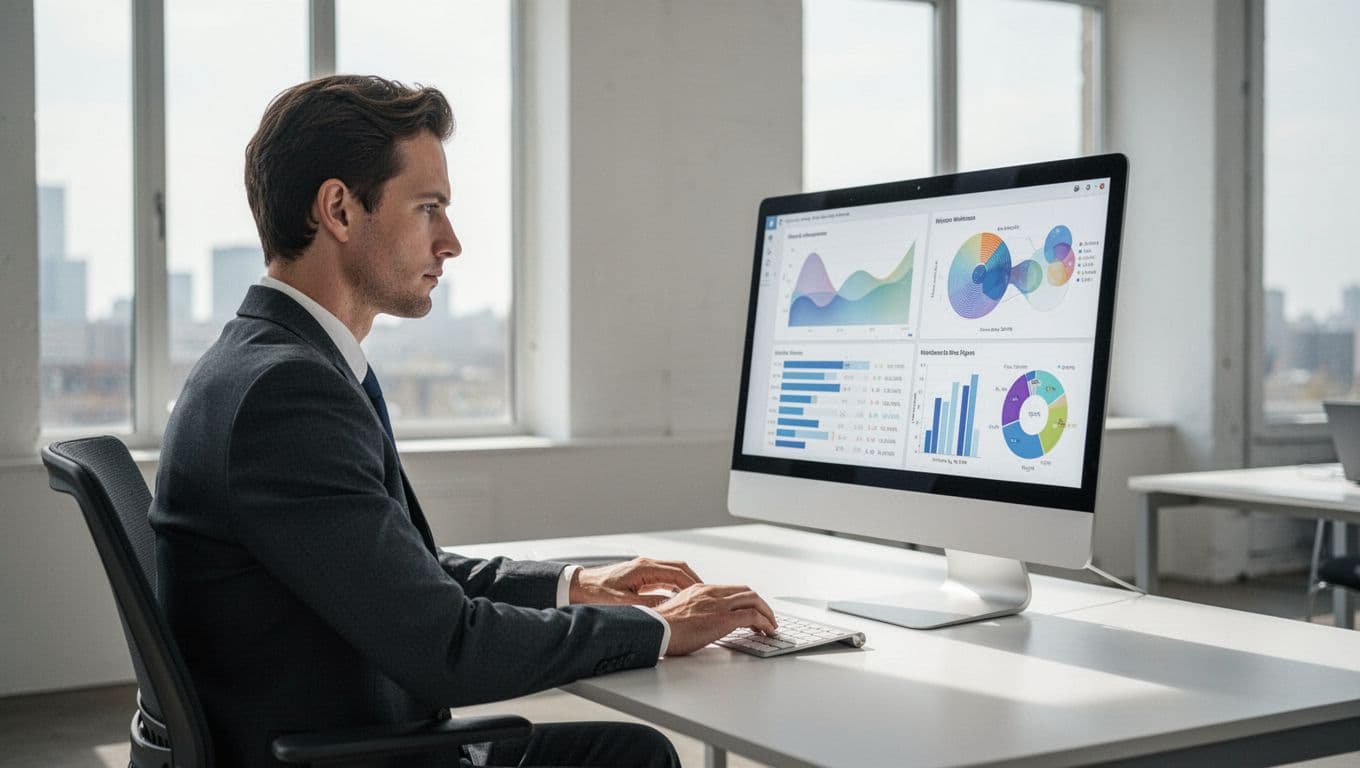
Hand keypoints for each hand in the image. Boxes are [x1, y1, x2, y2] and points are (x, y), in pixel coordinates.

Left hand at [569, 557, 701, 606]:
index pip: (678, 572)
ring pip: (671, 573)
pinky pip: (663, 579)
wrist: (577, 587)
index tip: (704, 594)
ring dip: (685, 584)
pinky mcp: (638, 576)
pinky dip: (674, 586)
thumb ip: (649, 606)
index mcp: (644, 568)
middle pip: (679, 569)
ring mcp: (642, 569)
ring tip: (695, 598)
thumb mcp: (624, 603)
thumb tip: (669, 610)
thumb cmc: (595, 592)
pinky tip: (677, 598)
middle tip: (706, 595)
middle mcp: (645, 565)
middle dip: (694, 582)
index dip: (694, 584)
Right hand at [654, 584, 777, 655]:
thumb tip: (700, 622)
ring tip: (771, 625)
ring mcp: (718, 604)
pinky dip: (764, 622)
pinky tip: (767, 631)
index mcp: (700, 590)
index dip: (746, 599)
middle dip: (761, 604)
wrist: (655, 629)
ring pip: (753, 600)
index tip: (752, 609)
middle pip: (746, 591)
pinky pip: (752, 616)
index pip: (732, 589)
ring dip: (767, 613)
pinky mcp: (723, 619)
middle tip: (767, 617)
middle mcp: (712, 593)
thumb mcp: (679, 612)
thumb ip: (693, 611)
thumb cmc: (661, 627)